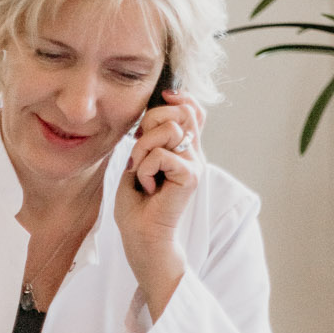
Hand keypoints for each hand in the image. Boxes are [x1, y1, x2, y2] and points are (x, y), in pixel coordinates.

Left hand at [114, 89, 204, 317]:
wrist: (142, 235)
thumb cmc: (138, 202)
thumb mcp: (140, 160)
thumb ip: (151, 136)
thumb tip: (154, 109)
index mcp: (184, 149)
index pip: (193, 111)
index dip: (180, 97)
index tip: (162, 97)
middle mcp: (194, 154)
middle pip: (181, 112)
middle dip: (151, 121)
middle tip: (139, 149)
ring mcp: (195, 164)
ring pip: (169, 130)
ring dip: (143, 150)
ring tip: (142, 173)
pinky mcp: (191, 176)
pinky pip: (161, 154)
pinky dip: (145, 169)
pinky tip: (148, 187)